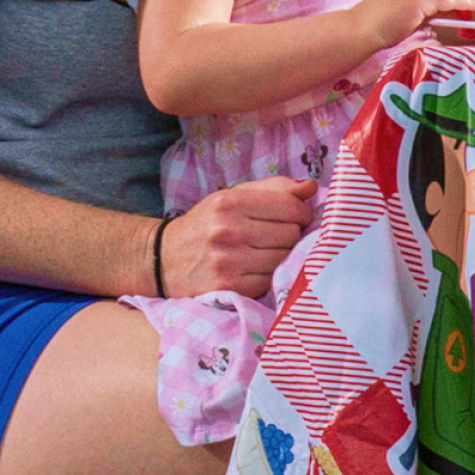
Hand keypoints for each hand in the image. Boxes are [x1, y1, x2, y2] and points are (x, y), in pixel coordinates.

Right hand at [159, 177, 314, 298]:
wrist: (162, 259)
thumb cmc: (206, 224)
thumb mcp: (231, 197)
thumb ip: (273, 188)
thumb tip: (311, 187)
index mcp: (229, 202)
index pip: (291, 206)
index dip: (301, 212)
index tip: (296, 216)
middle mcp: (228, 231)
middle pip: (292, 233)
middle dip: (292, 234)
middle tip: (277, 236)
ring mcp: (228, 262)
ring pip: (285, 258)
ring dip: (283, 256)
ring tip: (266, 251)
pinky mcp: (230, 287)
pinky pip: (271, 280)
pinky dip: (269, 275)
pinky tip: (255, 268)